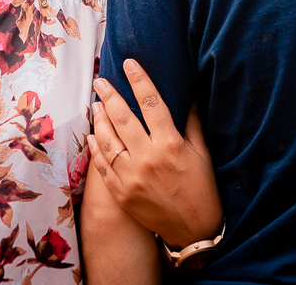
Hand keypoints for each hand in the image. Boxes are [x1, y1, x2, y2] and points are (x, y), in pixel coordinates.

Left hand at [87, 59, 222, 248]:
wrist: (194, 232)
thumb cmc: (202, 189)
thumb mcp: (202, 153)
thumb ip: (193, 123)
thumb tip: (190, 94)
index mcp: (171, 144)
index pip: (152, 103)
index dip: (139, 80)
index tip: (129, 63)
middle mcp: (148, 158)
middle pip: (123, 118)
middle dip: (110, 95)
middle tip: (100, 80)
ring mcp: (132, 177)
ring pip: (108, 140)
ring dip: (99, 119)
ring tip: (95, 104)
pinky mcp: (122, 194)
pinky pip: (102, 166)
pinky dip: (96, 148)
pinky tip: (93, 135)